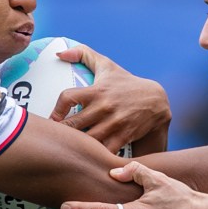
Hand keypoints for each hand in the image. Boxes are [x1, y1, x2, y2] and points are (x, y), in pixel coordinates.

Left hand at [50, 45, 170, 153]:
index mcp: (96, 91)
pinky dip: (94, 155)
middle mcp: (104, 107)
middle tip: (53, 138)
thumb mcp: (107, 65)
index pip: (68, 97)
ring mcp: (114, 124)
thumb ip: (83, 54)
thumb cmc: (126, 83)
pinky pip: (103, 150)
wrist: (156, 101)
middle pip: (73, 124)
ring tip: (66, 149)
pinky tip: (86, 156)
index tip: (51, 119)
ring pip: (86, 140)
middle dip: (60, 132)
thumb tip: (59, 52)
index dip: (55, 110)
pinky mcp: (123, 137)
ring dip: (75, 145)